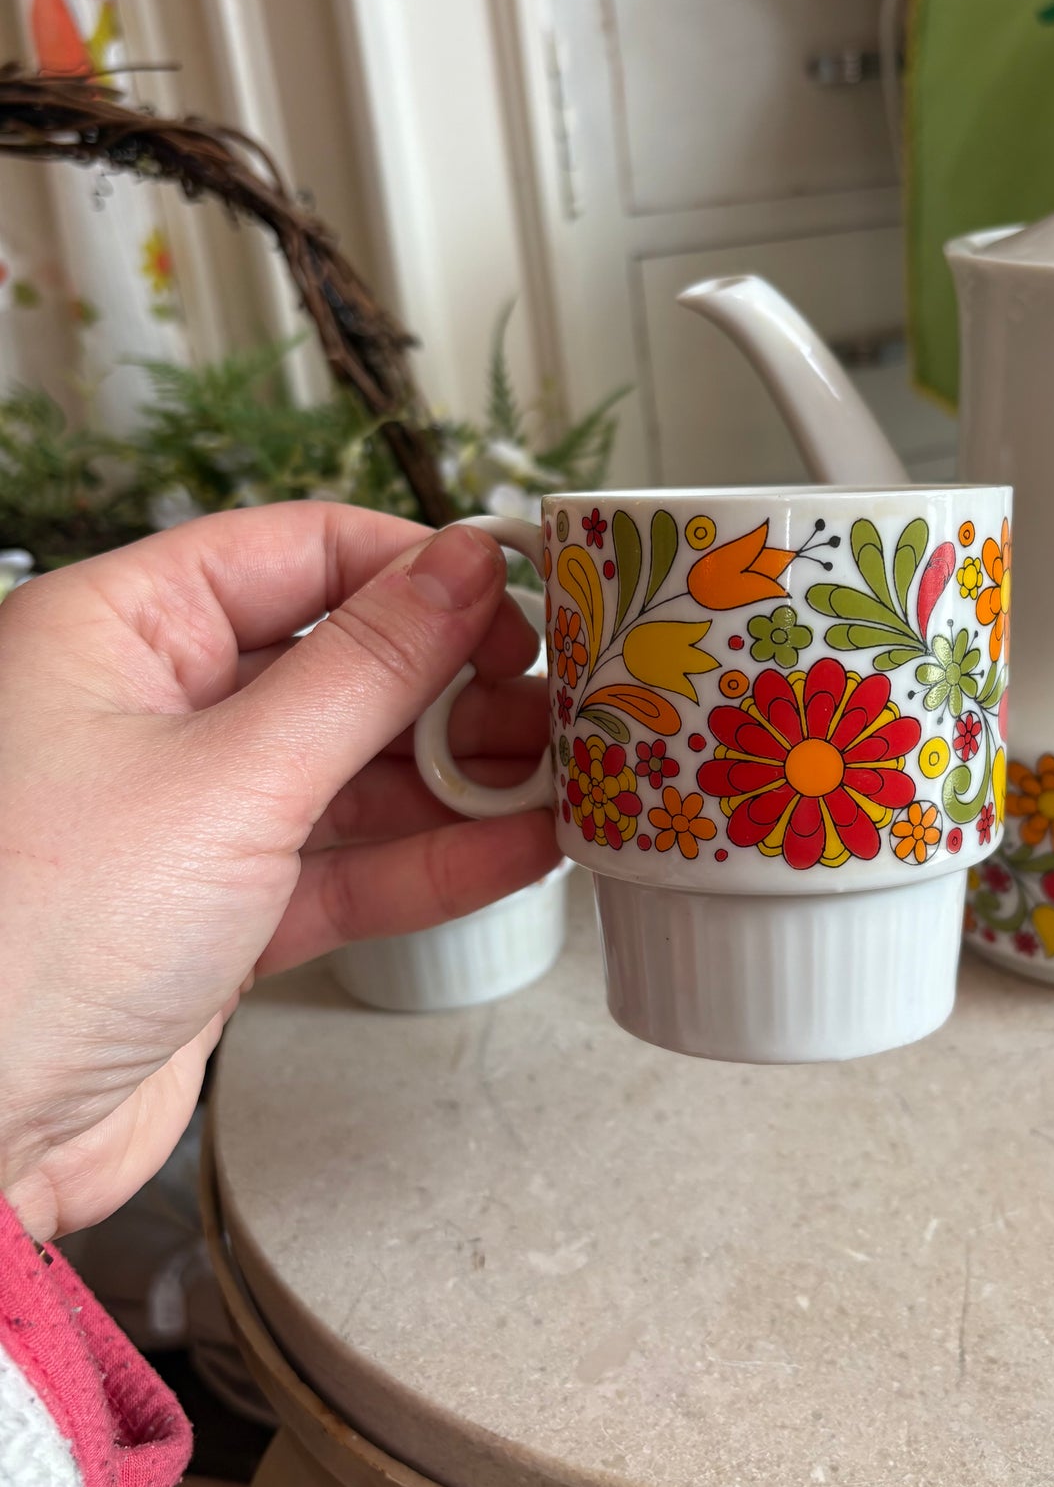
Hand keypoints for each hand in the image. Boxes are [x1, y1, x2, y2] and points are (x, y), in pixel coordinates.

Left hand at [0, 503, 558, 1240]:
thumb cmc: (35, 934)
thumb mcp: (230, 779)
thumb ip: (365, 673)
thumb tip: (462, 567)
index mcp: (119, 632)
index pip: (297, 553)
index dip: (415, 569)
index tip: (517, 602)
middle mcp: (152, 710)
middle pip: (337, 662)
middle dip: (454, 685)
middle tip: (560, 706)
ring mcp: (189, 818)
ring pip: (353, 770)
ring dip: (460, 779)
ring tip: (568, 779)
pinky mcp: (221, 915)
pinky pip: (343, 866)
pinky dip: (430, 861)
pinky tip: (522, 848)